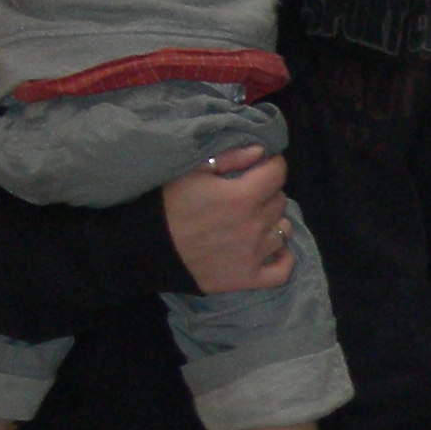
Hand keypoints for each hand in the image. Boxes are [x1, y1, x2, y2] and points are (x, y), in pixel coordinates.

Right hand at [165, 145, 292, 292]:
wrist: (147, 249)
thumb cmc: (167, 205)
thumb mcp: (193, 171)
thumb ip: (231, 158)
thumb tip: (262, 151)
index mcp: (242, 196)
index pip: (277, 173)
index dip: (271, 165)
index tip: (260, 166)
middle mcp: (254, 225)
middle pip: (279, 201)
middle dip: (267, 192)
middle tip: (246, 194)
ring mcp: (254, 254)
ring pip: (283, 231)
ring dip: (273, 222)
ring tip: (253, 220)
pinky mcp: (248, 278)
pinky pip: (283, 271)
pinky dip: (283, 259)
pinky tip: (274, 249)